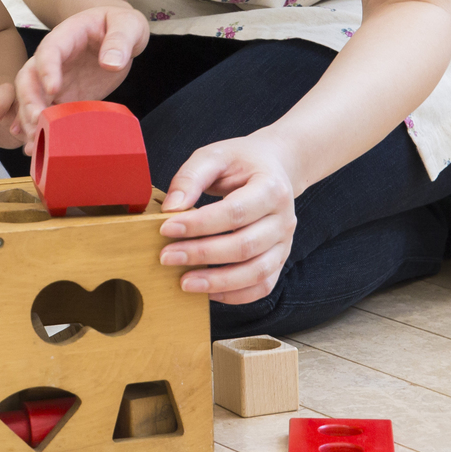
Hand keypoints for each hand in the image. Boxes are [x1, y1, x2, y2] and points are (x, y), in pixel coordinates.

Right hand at [13, 5, 148, 136]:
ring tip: (33, 144)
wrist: (116, 34)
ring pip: (31, 100)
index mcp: (66, 37)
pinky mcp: (63, 98)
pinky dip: (39, 130)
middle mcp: (52, 60)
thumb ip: (120, 40)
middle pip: (29, 78)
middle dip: (28, 101)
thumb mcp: (127, 24)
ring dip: (29, 121)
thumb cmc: (118, 24)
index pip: (48, 51)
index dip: (47, 69)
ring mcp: (55, 80)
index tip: (53, 88)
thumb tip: (111, 63)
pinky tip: (36, 149)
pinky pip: (46, 114)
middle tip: (37, 121)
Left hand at [156, 133, 301, 304]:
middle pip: (245, 246)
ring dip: (218, 282)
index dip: (199, 224)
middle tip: (166, 257)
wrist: (274, 167)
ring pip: (256, 272)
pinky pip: (262, 287)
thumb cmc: (240, 162)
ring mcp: (285, 243)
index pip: (235, 212)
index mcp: (271, 188)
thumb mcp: (214, 156)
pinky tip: (207, 292)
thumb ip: (191, 177)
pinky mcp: (279, 260)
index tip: (166, 229)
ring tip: (184, 282)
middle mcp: (284, 219)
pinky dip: (235, 295)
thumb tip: (171, 208)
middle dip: (202, 255)